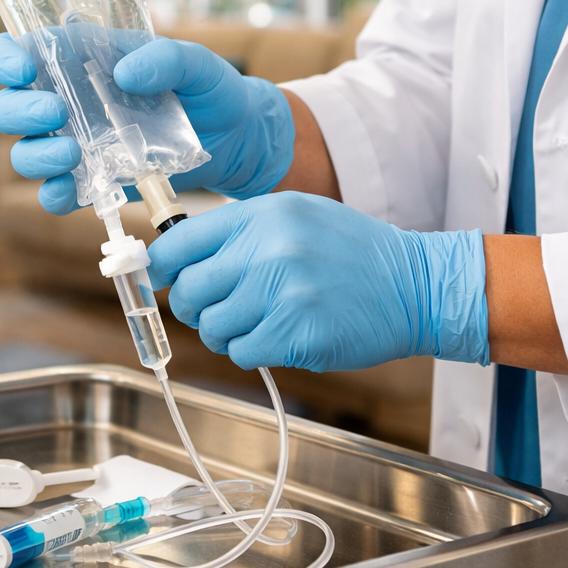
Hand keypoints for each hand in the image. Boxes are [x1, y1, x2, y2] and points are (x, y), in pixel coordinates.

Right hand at [0, 33, 295, 214]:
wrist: (235, 139)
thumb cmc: (209, 89)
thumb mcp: (197, 64)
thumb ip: (166, 59)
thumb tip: (126, 73)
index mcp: (77, 59)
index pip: (14, 52)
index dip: (4, 58)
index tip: (23, 69)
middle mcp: (65, 101)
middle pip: (7, 106)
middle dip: (19, 110)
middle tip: (56, 111)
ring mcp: (74, 144)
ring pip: (23, 152)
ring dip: (35, 155)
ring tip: (72, 154)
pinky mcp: (91, 182)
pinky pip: (55, 193)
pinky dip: (55, 195)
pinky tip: (73, 190)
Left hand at [146, 193, 489, 371]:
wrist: (414, 285)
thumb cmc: (349, 251)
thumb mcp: (294, 216)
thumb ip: (238, 232)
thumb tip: (174, 259)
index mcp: (261, 215)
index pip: (179, 243)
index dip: (157, 267)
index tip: (153, 279)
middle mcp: (266, 250)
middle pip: (188, 291)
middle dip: (193, 307)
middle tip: (215, 308)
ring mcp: (281, 293)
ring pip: (211, 327)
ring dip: (224, 333)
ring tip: (254, 323)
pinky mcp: (295, 334)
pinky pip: (242, 352)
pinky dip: (251, 350)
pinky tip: (276, 336)